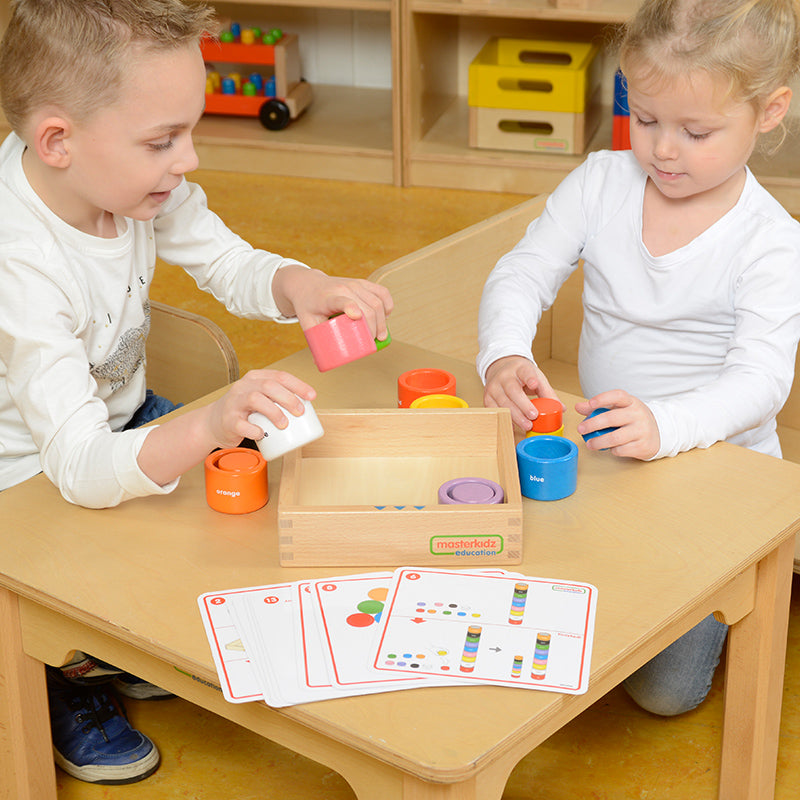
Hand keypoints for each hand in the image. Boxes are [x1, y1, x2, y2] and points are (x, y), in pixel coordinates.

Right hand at [207, 368, 316, 448]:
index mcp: (255, 378)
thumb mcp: (261, 398)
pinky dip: (254, 430)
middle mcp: (244, 386)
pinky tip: (262, 434)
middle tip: (300, 412)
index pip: (280, 376)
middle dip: (288, 398)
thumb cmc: (245, 411)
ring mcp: (234, 402)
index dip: (298, 385)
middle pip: (269, 386)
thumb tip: (308, 407)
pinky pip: (242, 424)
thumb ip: (279, 398)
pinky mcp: (228, 420)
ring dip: (274, 412)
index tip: (312, 396)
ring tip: (284, 424)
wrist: (214, 423)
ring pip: (255, 399)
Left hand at [273, 266, 392, 340]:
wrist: (308, 284)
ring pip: (377, 301)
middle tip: (373, 343)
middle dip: (374, 327)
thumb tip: (320, 363)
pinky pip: (382, 292)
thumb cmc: (309, 306)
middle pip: (367, 307)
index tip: (356, 317)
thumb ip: (315, 342)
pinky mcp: (362, 282)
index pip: (341, 300)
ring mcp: (354, 283)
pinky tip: (385, 316)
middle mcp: (343, 287)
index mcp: (327, 298)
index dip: (350, 306)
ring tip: (380, 335)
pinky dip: (387, 305)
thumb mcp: (307, 323)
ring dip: (383, 321)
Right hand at [483, 355, 561, 430]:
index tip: (534, 384)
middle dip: (523, 404)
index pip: (525, 372)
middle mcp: (505, 376)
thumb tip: (561, 408)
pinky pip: (494, 409)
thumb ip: (547, 392)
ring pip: (503, 402)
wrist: (501, 368)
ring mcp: (494, 386)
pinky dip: (504, 418)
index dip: (529, 378)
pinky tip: (513, 425)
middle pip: (512, 390)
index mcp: (520, 368)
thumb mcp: (536, 378)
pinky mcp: (487, 397)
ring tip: (527, 425)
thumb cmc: (521, 375)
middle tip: (533, 416)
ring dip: (515, 415)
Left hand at [575, 390, 659, 459]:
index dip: (603, 399)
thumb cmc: (633, 420)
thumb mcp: (619, 409)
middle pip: (611, 418)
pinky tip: (610, 448)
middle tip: (580, 429)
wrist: (658, 433)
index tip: (590, 404)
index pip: (618, 396)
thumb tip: (578, 407)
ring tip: (589, 444)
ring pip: (615, 437)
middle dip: (593, 424)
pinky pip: (621, 449)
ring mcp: (642, 430)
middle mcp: (638, 415)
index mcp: (631, 402)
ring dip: (598, 442)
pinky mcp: (643, 446)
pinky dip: (612, 450)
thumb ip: (598, 408)